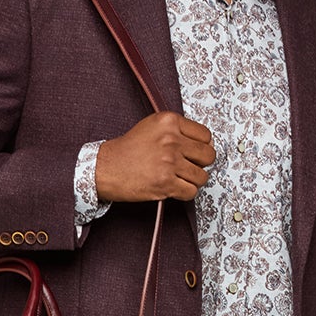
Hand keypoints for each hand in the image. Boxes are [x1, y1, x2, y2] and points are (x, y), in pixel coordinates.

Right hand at [95, 111, 214, 203]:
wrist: (107, 168)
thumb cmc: (127, 150)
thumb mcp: (152, 126)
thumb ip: (177, 130)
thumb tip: (204, 143)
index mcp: (169, 122)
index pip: (206, 135)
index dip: (203, 146)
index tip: (195, 152)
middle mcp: (171, 140)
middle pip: (208, 155)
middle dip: (201, 164)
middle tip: (190, 166)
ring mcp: (169, 162)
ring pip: (202, 176)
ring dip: (193, 180)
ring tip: (180, 178)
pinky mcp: (166, 183)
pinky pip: (191, 192)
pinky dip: (185, 193)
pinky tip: (175, 187)